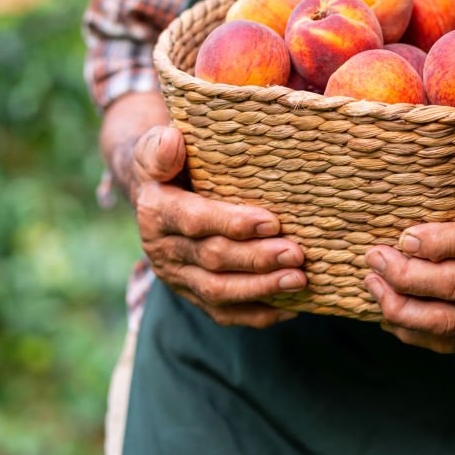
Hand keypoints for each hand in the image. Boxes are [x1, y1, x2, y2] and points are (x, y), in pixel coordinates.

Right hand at [127, 125, 306, 327]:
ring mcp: (177, 277)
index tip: (272, 222)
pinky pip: (223, 313)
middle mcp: (163, 249)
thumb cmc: (170, 164)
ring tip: (299, 280)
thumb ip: (161, 147)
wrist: (155, 193)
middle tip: (297, 254)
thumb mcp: (156, 148)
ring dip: (261, 288)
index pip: (195, 221)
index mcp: (156, 212)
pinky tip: (290, 307)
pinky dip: (257, 314)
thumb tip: (173, 139)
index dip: (232, 223)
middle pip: (212, 260)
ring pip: (218, 292)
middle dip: (257, 259)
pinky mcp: (192, 294)